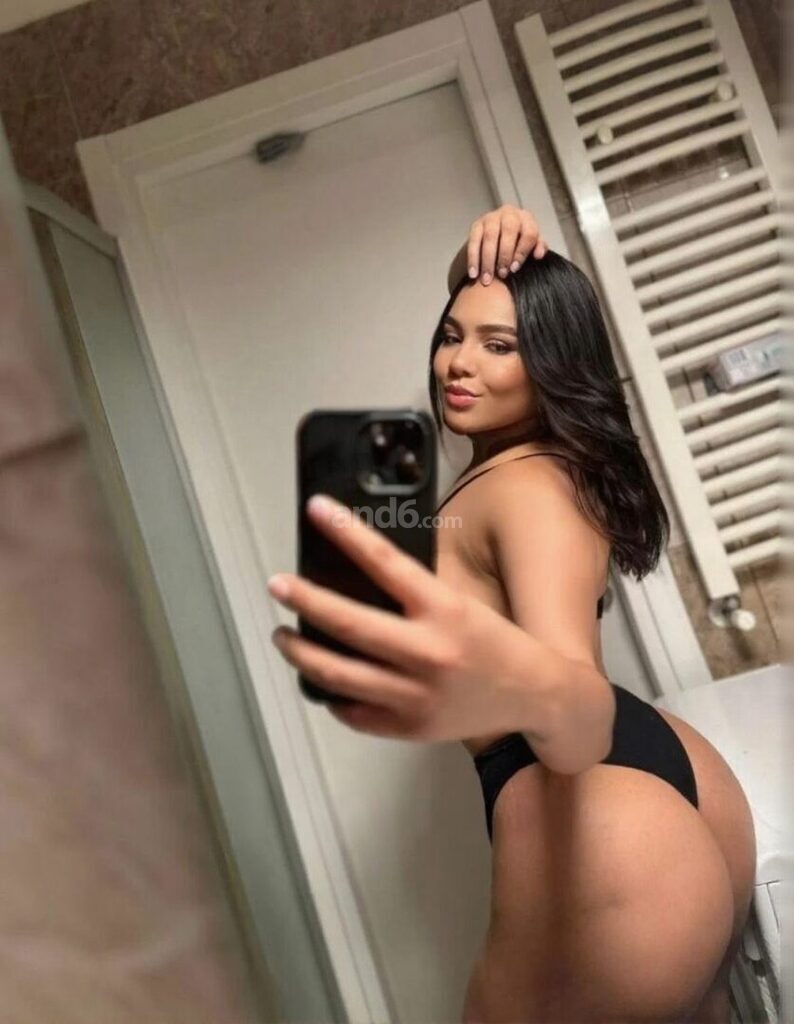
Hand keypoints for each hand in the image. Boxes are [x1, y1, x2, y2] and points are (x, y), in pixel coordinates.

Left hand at [267, 494, 536, 741]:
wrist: (535, 696)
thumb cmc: (495, 641)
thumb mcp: (462, 602)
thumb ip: (416, 593)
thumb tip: (357, 573)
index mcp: (444, 610)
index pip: (385, 562)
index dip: (346, 533)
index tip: (316, 509)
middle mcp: (427, 652)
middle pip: (348, 623)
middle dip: (304, 600)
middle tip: (276, 585)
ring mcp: (415, 696)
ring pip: (338, 675)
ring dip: (301, 653)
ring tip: (283, 637)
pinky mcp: (409, 728)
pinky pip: (354, 713)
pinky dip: (331, 694)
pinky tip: (321, 679)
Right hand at [451, 205, 546, 290]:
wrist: (498, 239)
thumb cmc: (518, 244)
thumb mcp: (531, 245)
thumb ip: (538, 248)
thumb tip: (539, 255)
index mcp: (526, 218)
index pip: (528, 232)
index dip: (522, 252)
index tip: (514, 269)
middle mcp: (510, 213)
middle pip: (509, 231)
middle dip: (504, 255)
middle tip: (502, 274)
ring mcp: (491, 217)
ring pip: (490, 236)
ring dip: (488, 260)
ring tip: (486, 279)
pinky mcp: (477, 225)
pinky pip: (474, 241)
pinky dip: (473, 258)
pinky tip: (473, 273)